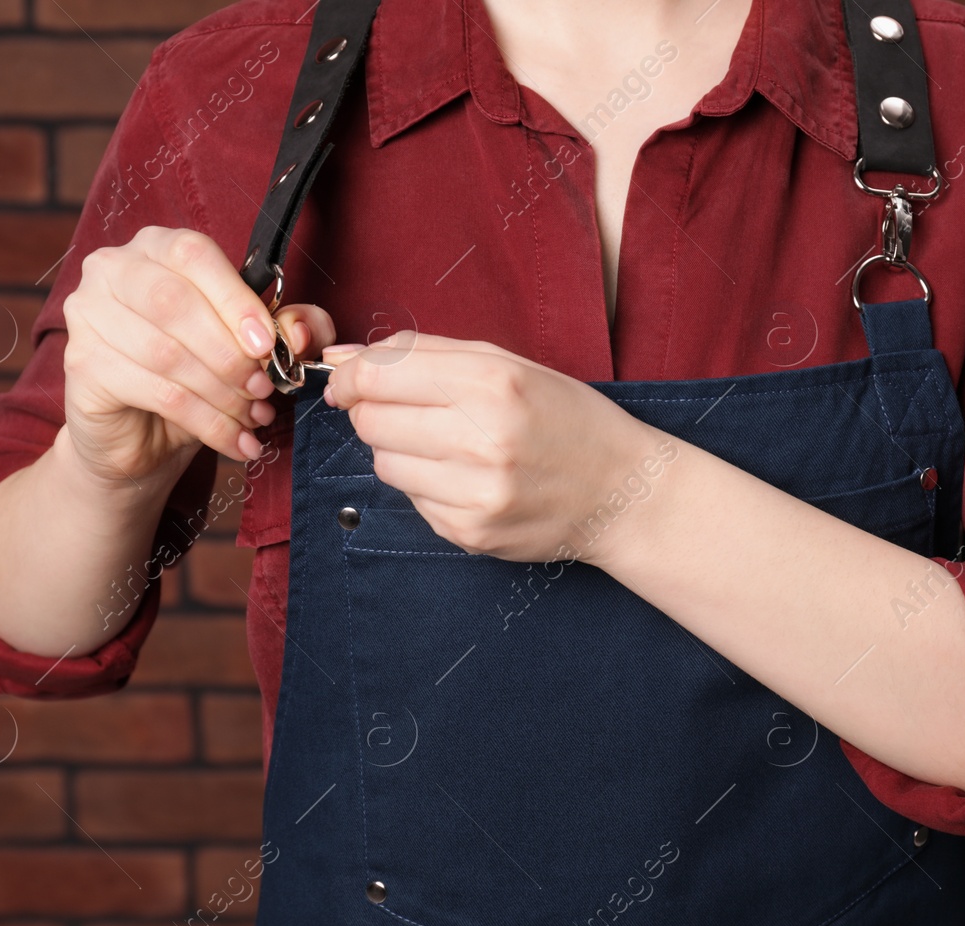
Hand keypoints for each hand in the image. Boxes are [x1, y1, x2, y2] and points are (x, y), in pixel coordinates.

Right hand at [61, 226, 336, 484]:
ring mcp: (88, 315)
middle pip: (175, 303)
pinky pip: (156, 393)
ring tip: (254, 416)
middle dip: (230, 354)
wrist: (142, 436)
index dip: (236, 300)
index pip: (193, 254)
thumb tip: (300, 331)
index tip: (267, 344)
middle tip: (264, 388)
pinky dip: (207, 421)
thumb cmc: (198, 376)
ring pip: (166, 354)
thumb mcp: (252, 347)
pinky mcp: (81, 366)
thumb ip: (289, 328)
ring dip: (223, 393)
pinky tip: (235, 440)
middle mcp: (111, 269)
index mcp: (155, 247)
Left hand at [317, 332, 666, 562]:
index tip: (348, 382)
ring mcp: (476, 492)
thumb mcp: (509, 365)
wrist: (623, 492)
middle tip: (411, 412)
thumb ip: (424, 354)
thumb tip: (342, 357)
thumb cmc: (566, 420)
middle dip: (376, 413)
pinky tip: (469, 479)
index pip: (379, 377)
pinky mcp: (470, 532)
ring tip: (450, 446)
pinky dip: (428, 486)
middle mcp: (483, 438)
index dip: (350, 377)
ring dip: (402, 451)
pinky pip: (413, 501)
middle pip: (372, 421)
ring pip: (384, 464)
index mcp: (494, 382)